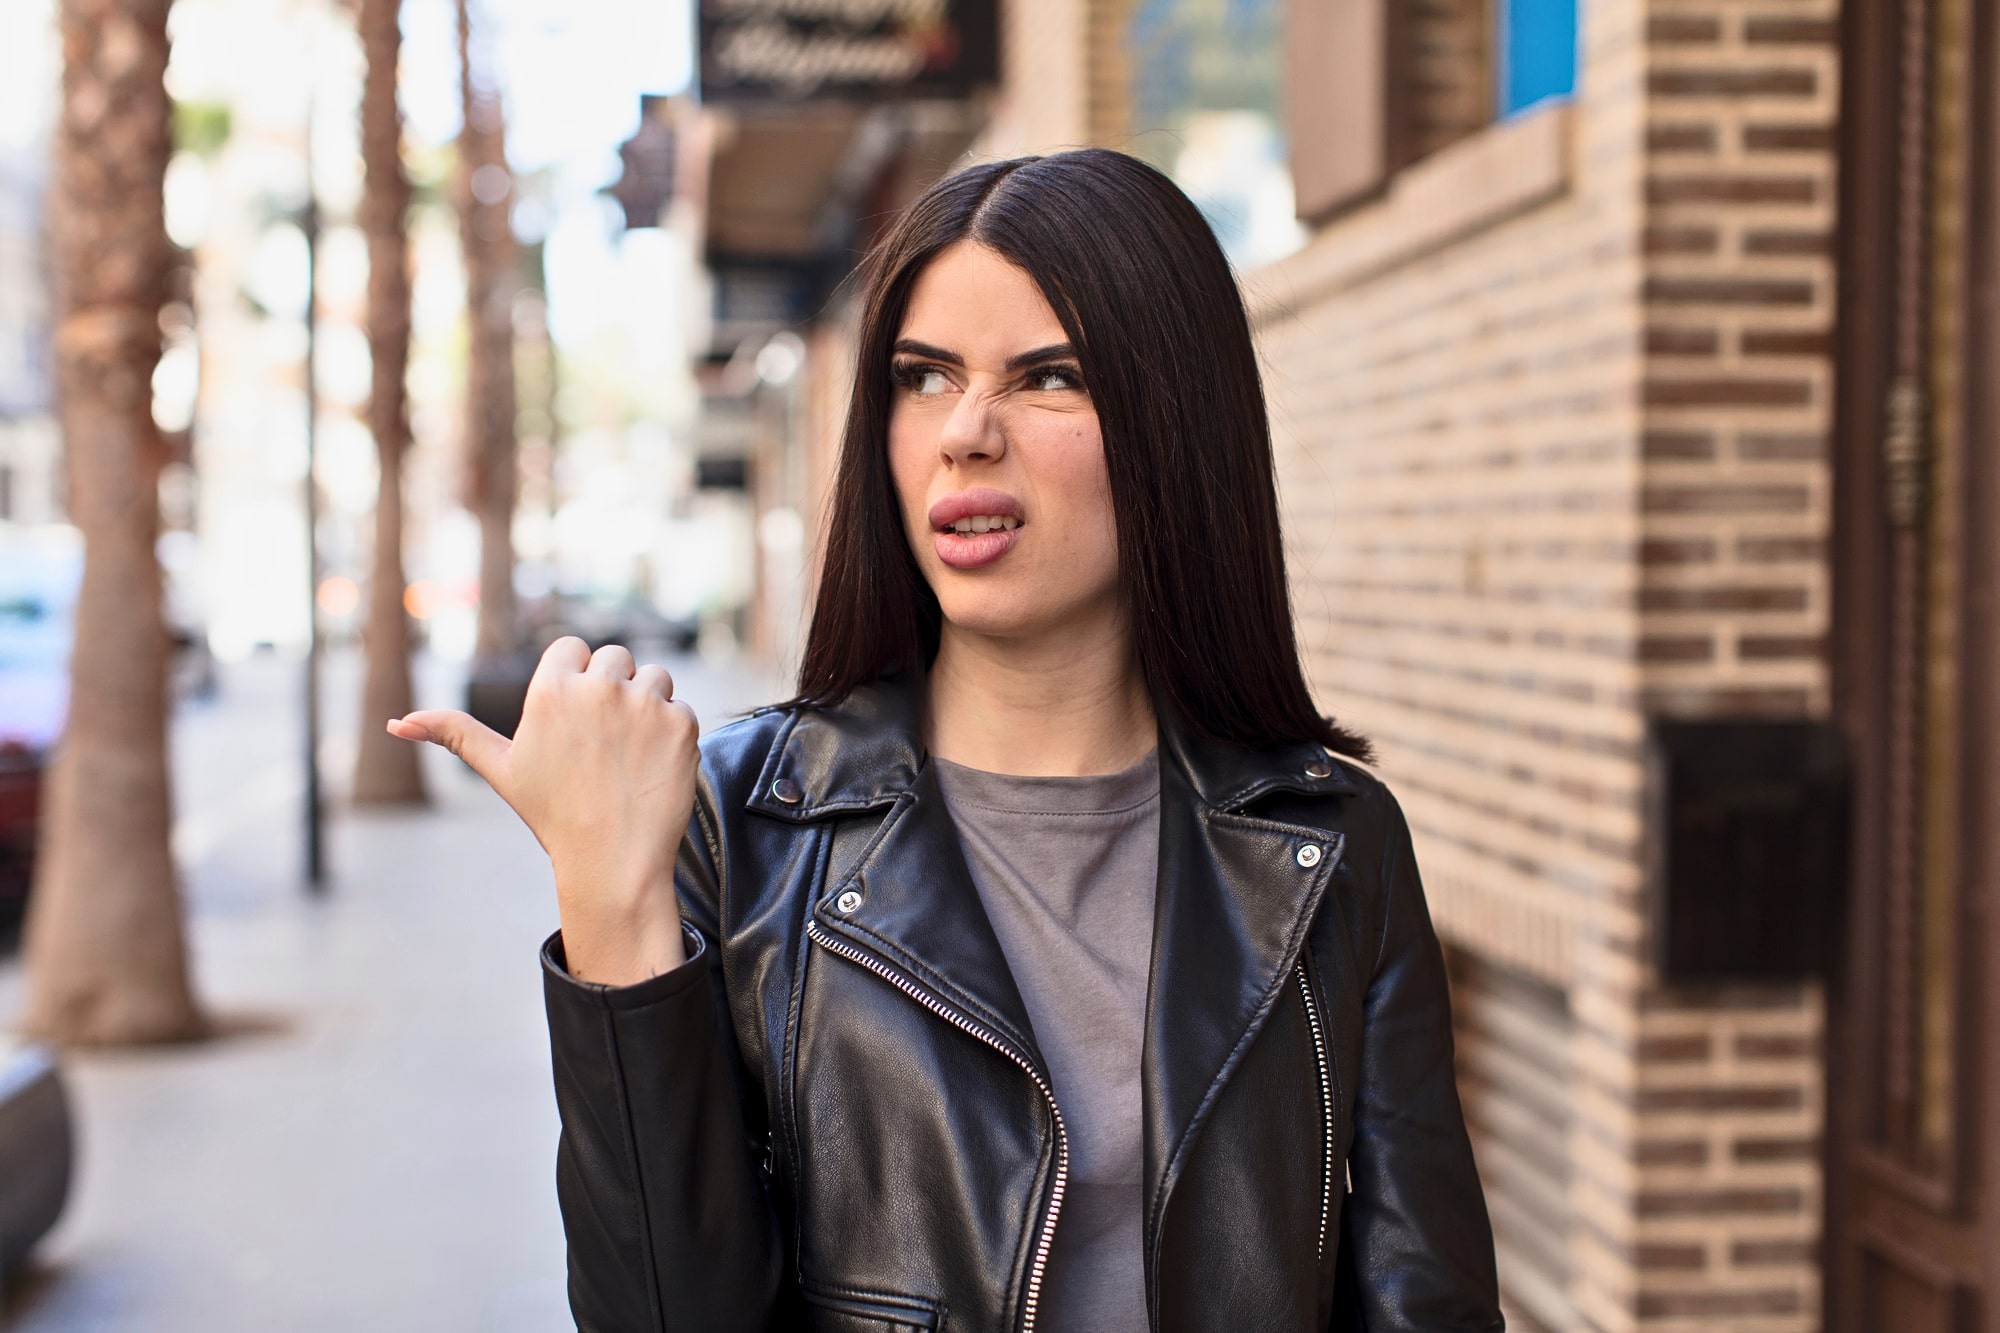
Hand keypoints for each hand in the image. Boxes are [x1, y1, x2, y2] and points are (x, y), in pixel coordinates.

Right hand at [387, 636, 697, 984]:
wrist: (612, 863)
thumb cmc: (554, 816)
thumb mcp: (502, 770)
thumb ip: (455, 734)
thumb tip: (398, 723)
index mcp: (552, 689)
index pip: (572, 647)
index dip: (576, 679)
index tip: (576, 718)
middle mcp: (600, 687)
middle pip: (615, 656)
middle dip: (612, 689)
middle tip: (602, 742)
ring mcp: (645, 704)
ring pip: (653, 676)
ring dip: (646, 705)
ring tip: (628, 753)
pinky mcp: (682, 723)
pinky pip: (681, 707)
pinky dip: (672, 733)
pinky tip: (652, 767)